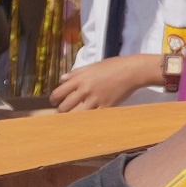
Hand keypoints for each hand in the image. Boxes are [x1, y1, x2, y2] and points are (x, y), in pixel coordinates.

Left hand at [49, 52, 165, 112]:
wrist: (132, 71)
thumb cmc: (113, 66)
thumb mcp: (92, 66)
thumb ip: (75, 73)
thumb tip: (62, 79)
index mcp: (80, 78)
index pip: (59, 92)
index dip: (54, 99)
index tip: (54, 102)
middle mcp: (85, 89)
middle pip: (65, 106)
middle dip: (60, 111)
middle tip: (61, 113)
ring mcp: (95, 99)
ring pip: (76, 114)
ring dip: (72, 118)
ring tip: (70, 119)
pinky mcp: (105, 106)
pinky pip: (92, 117)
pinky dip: (87, 119)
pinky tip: (85, 120)